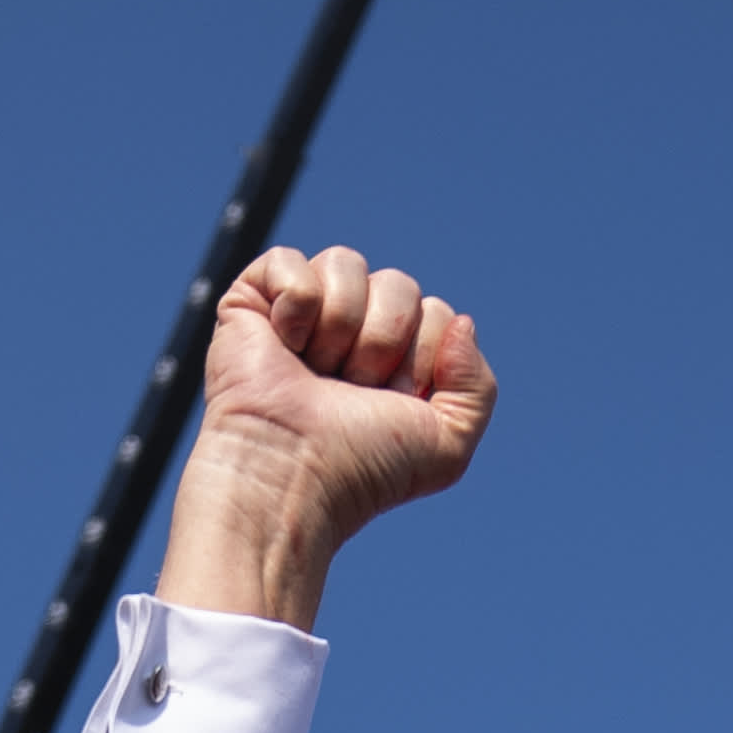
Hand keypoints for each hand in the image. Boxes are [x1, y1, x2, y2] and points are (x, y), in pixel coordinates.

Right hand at [153, 244, 494, 627]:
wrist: (292, 472)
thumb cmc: (361, 466)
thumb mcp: (447, 444)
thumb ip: (478, 386)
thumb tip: (461, 320)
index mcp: (397, 360)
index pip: (437, 313)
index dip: (421, 358)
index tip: (389, 401)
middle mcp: (352, 331)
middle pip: (399, 284)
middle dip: (381, 341)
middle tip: (350, 388)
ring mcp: (304, 312)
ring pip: (347, 263)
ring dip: (339, 326)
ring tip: (315, 371)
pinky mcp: (254, 300)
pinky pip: (291, 261)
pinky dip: (295, 304)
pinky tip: (283, 344)